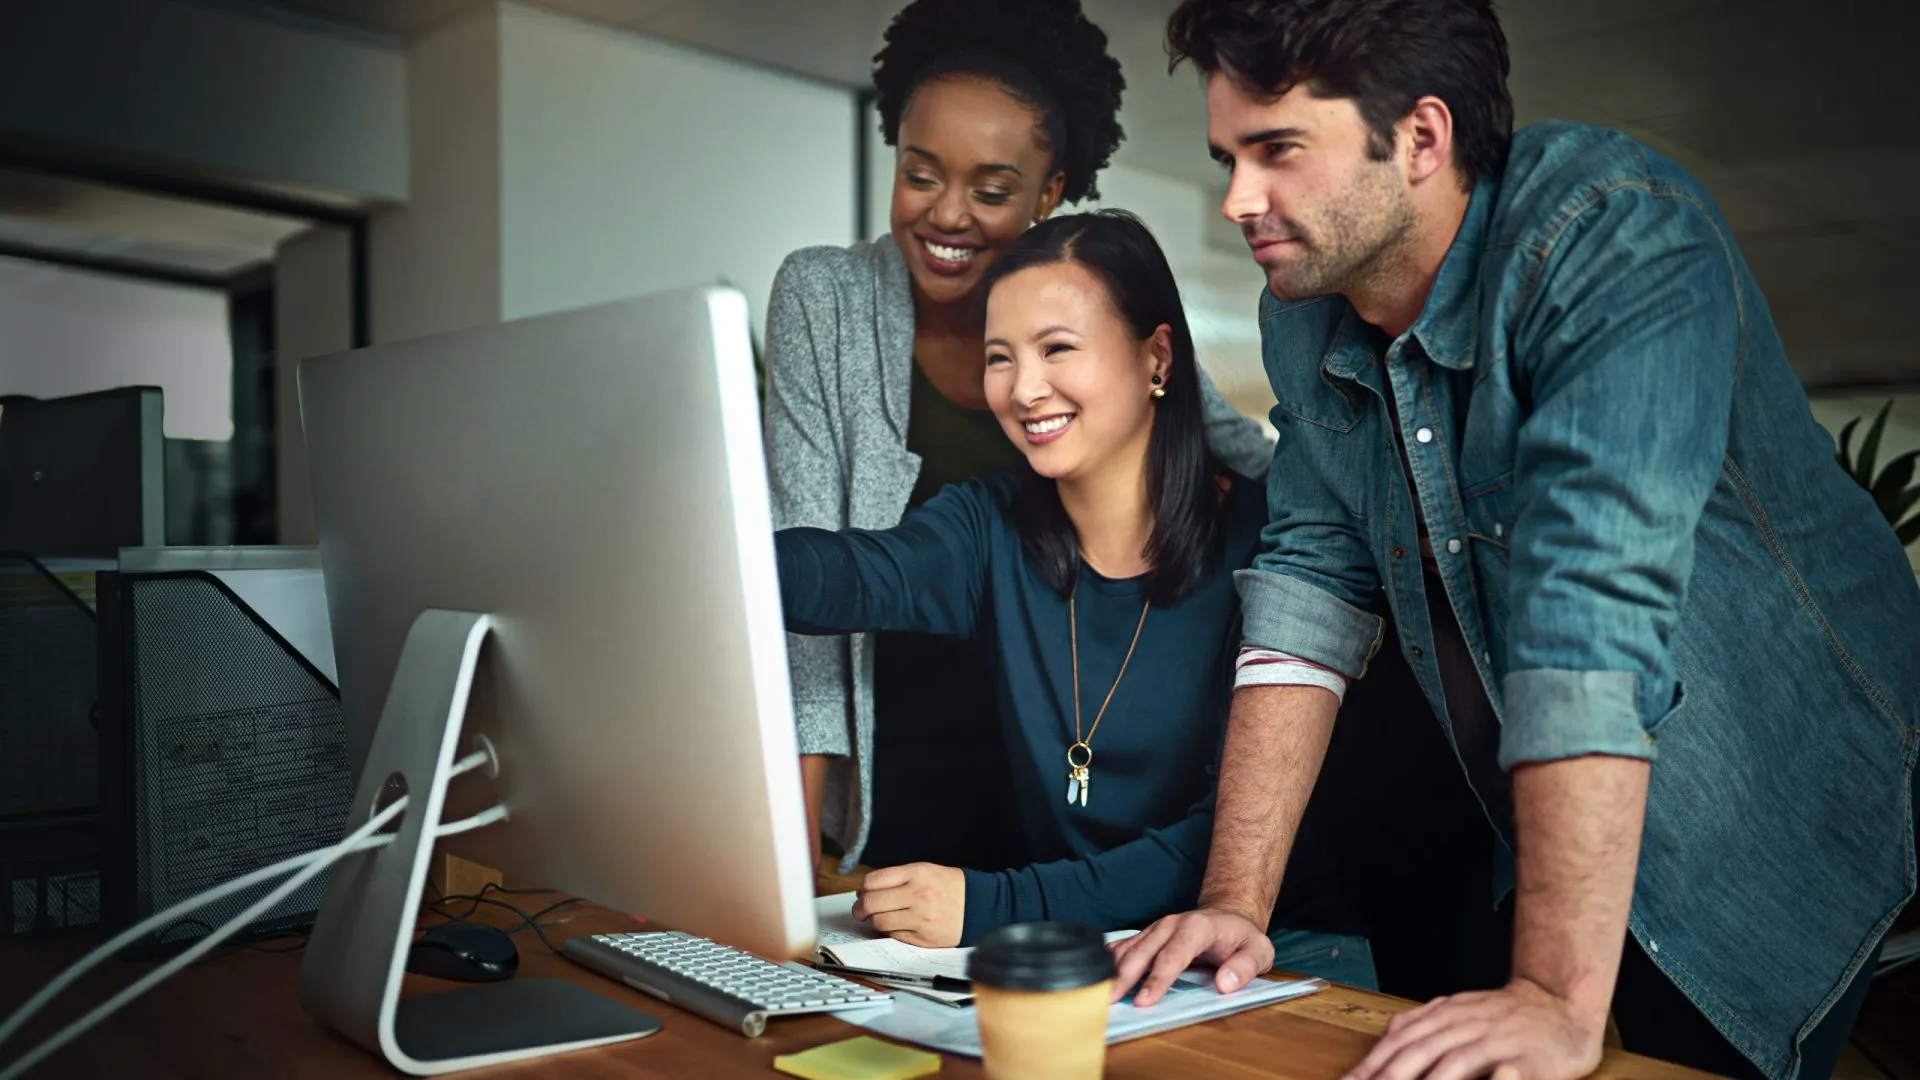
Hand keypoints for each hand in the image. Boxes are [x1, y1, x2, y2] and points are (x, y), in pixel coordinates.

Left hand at [852, 863, 964, 947]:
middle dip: (860, 908)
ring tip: (877, 918)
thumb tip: (867, 890)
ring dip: (873, 921)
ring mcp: (920, 918)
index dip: (862, 888)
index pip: (874, 881)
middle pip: (871, 903)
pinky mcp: (923, 938)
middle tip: (860, 910)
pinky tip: (895, 926)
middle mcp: (917, 895)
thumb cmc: (951, 887)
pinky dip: (889, 932)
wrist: (980, 906)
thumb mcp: (926, 870)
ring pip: (879, 922)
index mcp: (917, 874)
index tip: (862, 892)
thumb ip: (898, 877)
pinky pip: (894, 936)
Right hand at [1108, 907, 1272, 1006]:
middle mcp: (1170, 924)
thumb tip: (1224, 984)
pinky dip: (1107, 960)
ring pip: (1127, 948)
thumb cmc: (1242, 937)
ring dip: (1111, 970)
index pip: (1173, 956)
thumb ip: (1244, 967)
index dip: (1157, 979)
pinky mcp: (1147, 935)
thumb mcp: (1258, 951)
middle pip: (1142, 952)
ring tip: (1097, 992)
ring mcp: (1155, 928)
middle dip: (1124, 977)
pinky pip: (1122, 946)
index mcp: (1196, 927)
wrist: (1229, 914)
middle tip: (1109, 1001)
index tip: (1144, 1001)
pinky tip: (1096, 975)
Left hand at [1343, 978, 1605, 1079]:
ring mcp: (1497, 1041)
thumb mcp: (1460, 1008)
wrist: (1560, 1004)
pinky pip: (1504, 1075)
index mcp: (1448, 1013)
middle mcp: (1468, 1024)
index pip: (1402, 1038)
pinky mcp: (1528, 1061)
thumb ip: (1426, 1020)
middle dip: (1391, 1075)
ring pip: (1456, 1062)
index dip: (1374, 1062)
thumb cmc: (1506, 1015)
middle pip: (1421, 1051)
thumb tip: (1389, 1033)